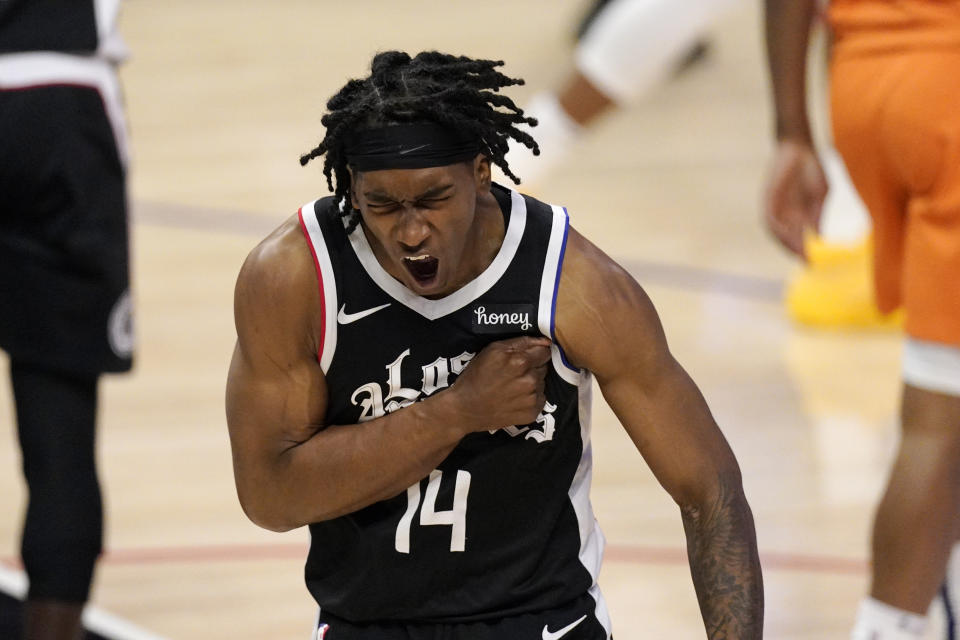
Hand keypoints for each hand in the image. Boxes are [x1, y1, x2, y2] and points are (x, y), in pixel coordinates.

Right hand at [448, 336, 551, 432]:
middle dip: (532, 367)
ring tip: (512, 387)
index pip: (544, 351)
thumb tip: (546, 341)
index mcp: (520, 361)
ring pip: (542, 382)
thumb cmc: (476, 376)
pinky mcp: (532, 412)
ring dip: (531, 382)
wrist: (465, 409)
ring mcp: (532, 398)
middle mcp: (529, 379)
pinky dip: (530, 398)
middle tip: (513, 374)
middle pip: (544, 366)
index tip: (525, 357)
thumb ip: (521, 342)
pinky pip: (540, 398)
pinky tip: (515, 399)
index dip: (535, 353)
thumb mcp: (492, 350)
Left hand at [763, 139, 827, 259]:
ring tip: (796, 250)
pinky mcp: (768, 199)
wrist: (799, 148)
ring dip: (785, 242)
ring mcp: (777, 207)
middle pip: (787, 238)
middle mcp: (787, 214)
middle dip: (795, 250)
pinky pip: (769, 218)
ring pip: (777, 231)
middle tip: (804, 260)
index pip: (800, 238)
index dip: (804, 251)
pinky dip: (776, 228)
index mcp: (800, 215)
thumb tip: (819, 237)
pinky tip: (785, 234)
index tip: (811, 263)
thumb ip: (818, 214)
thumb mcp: (820, 194)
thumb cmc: (812, 169)